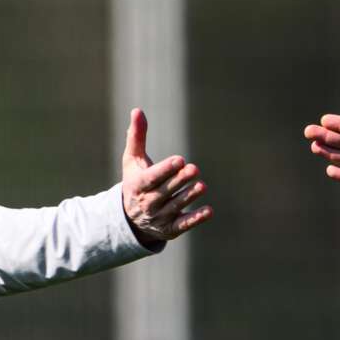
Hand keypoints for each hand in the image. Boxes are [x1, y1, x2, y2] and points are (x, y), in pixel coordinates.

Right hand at [121, 108, 211, 244]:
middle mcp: (147, 203)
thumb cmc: (135, 181)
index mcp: (138, 185)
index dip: (165, 170)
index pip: (151, 178)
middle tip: (194, 169)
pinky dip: (195, 219)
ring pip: (176, 206)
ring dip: (189, 197)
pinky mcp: (170, 229)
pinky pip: (183, 225)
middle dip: (179, 181)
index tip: (179, 160)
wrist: (130, 218)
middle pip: (165, 191)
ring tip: (202, 186)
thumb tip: (137, 110)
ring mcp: (159, 218)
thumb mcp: (132, 160)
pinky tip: (209, 211)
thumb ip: (136, 136)